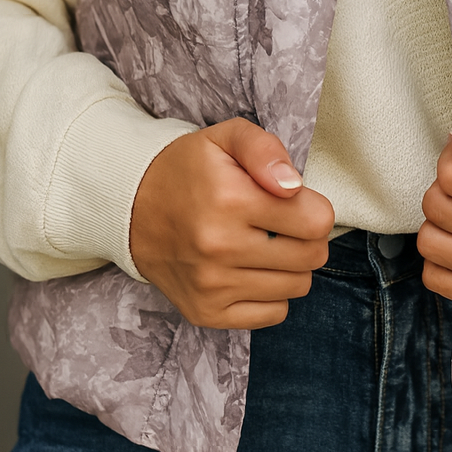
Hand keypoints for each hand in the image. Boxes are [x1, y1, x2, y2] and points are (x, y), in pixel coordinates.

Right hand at [129, 119, 334, 329]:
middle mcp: (220, 247)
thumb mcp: (226, 138)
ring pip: (297, 286)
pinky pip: (274, 314)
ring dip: (291, 265)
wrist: (134, 210)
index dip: (314, 208)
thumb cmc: (190, 171)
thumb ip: (265, 150)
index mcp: (230, 199)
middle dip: (307, 237)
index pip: (316, 221)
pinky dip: (272, 293)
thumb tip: (293, 186)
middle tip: (282, 223)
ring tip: (265, 244)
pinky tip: (251, 270)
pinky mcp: (207, 312)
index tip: (296, 202)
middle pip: (312, 256)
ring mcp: (212, 286)